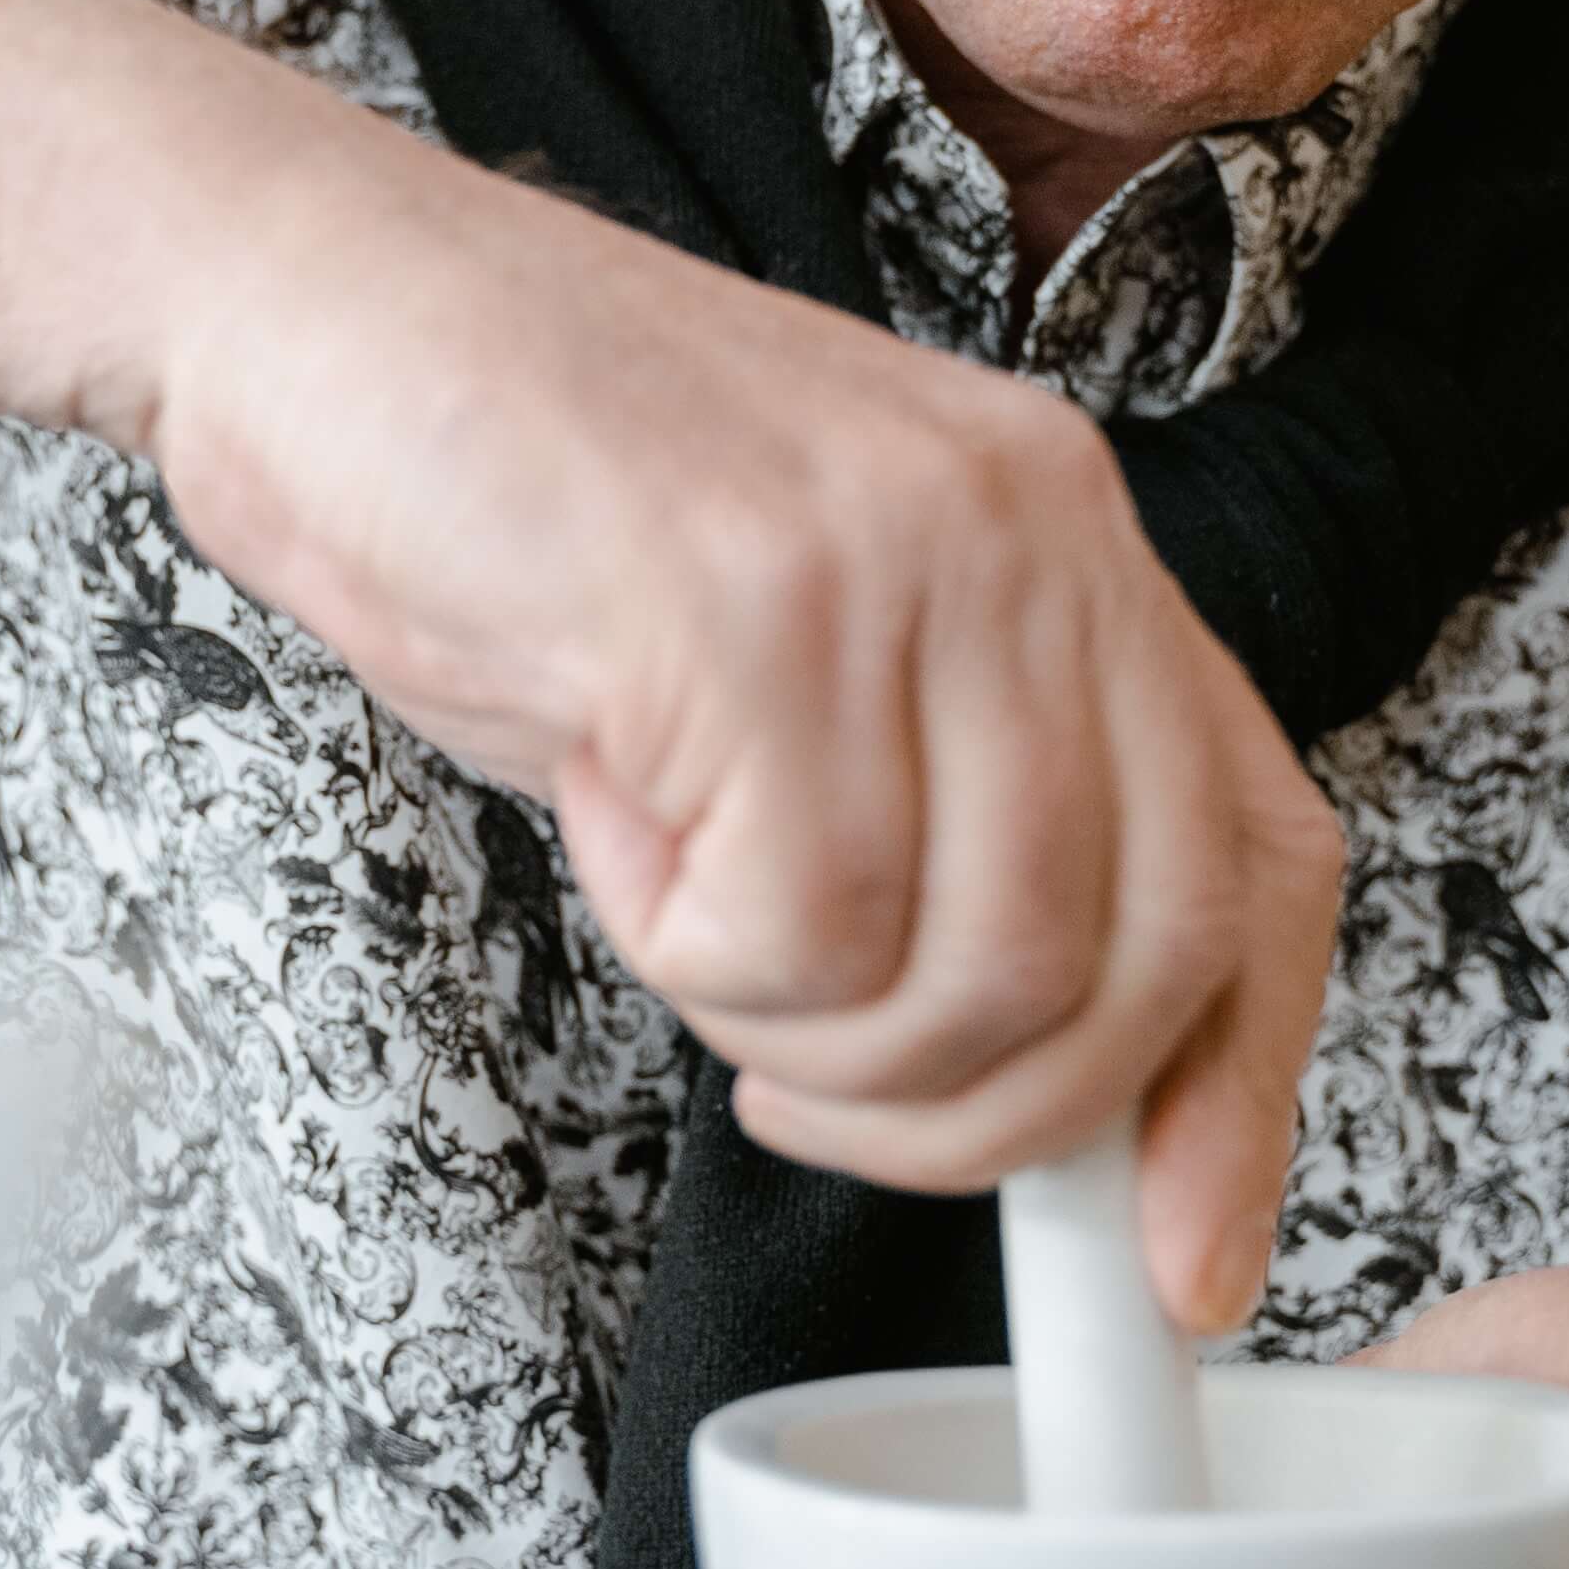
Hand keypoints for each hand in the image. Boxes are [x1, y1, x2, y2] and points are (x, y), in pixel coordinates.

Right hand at [139, 109, 1346, 1328]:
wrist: (306, 302)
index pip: (1263, 853)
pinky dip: (689, 949)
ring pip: (976, 973)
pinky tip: (616, 816)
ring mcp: (906, 554)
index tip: (1177, 1266)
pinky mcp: (755, 603)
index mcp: (1068, 539)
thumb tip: (1043, 1072)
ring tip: (685, 904)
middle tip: (806, 1083)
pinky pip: (798, 928)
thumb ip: (954, 807)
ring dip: (808, 1027)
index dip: (1240, 1089)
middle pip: (1139, 960)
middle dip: (971, 1117)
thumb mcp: (806, 653)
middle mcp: (1030, 530)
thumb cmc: (518, 496)